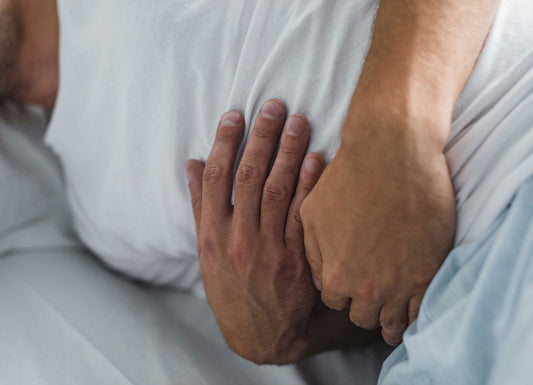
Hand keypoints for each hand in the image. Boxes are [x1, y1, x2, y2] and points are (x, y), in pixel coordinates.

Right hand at [185, 100, 325, 363]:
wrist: (261, 333)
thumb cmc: (231, 287)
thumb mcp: (207, 250)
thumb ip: (200, 204)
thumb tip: (194, 162)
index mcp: (212, 234)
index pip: (217, 178)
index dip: (226, 143)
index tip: (235, 114)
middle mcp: (238, 238)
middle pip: (249, 177)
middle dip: (262, 138)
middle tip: (274, 105)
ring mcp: (268, 248)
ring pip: (277, 191)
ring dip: (288, 153)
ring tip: (298, 121)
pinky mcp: (296, 259)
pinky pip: (303, 216)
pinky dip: (310, 186)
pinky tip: (318, 159)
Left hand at [300, 112, 455, 345]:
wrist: (392, 154)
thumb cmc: (348, 179)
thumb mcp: (313, 213)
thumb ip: (313, 252)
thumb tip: (318, 281)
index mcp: (335, 274)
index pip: (334, 300)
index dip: (340, 290)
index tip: (349, 282)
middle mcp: (366, 287)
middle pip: (363, 315)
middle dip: (364, 305)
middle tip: (372, 294)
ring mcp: (400, 284)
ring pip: (393, 321)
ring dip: (391, 318)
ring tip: (393, 315)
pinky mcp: (430, 273)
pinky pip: (422, 311)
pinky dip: (416, 312)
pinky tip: (413, 305)